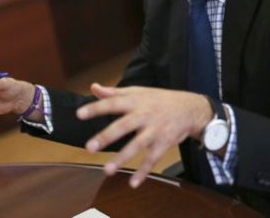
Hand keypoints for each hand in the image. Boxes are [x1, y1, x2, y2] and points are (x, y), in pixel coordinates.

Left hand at [76, 83, 212, 187]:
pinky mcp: (164, 143)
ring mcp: (155, 129)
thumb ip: (114, 92)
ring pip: (137, 145)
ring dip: (122, 158)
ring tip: (107, 170)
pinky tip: (132, 183)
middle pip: (124, 125)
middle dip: (107, 136)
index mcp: (135, 101)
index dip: (96, 108)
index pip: (112, 103)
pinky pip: (153, 159)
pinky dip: (143, 172)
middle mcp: (144, 115)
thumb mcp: (138, 92)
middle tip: (89, 147)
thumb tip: (93, 87)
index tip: (79, 114)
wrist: (190, 108)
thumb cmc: (159, 99)